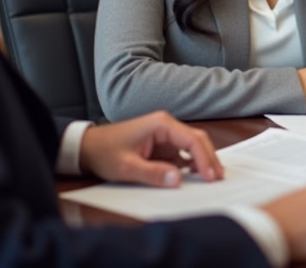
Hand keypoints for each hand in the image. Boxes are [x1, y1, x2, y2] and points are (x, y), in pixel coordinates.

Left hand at [78, 111, 221, 186]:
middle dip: (209, 158)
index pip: (192, 139)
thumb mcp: (126, 167)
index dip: (204, 158)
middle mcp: (166, 125)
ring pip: (192, 146)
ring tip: (211, 178)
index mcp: (161, 124)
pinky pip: (182, 153)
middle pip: (197, 140)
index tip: (210, 177)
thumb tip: (177, 180)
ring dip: (202, 161)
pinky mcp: (162, 144)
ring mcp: (165, 134)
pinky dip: (191, 163)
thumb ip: (152, 173)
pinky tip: (196, 176)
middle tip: (218, 178)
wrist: (87, 147)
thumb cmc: (104, 152)